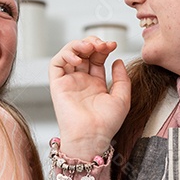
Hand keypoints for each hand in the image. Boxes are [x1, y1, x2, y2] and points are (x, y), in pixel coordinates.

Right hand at [48, 37, 130, 159]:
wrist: (92, 136)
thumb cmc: (106, 124)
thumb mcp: (122, 98)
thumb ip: (122, 78)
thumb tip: (118, 61)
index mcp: (96, 84)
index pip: (97, 58)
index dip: (103, 48)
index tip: (112, 45)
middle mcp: (81, 81)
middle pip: (83, 53)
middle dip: (92, 43)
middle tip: (101, 44)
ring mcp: (69, 82)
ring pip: (68, 54)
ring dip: (78, 45)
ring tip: (89, 47)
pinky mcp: (57, 85)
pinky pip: (56, 64)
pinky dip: (65, 55)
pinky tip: (78, 59)